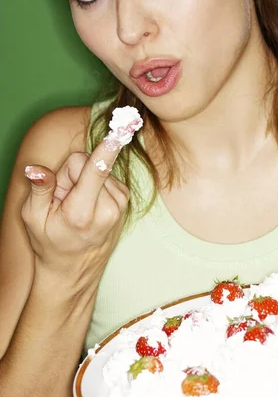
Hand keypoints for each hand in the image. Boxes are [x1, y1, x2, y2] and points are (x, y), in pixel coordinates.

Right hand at [22, 137, 129, 278]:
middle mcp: (108, 207)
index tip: (124, 126)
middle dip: (69, 174)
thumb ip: (39, 189)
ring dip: (83, 181)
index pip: (96, 170)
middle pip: (85, 162)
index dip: (107, 147)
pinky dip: (94, 186)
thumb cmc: (50, 242)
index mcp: (83, 212)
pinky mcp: (125, 200)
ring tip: (76, 206)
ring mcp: (120, 204)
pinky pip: (105, 175)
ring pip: (96, 167)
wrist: (75, 270)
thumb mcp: (33, 218)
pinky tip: (88, 205)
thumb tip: (36, 169)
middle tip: (63, 201)